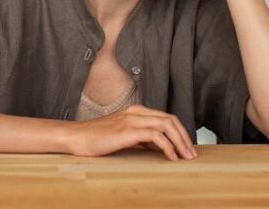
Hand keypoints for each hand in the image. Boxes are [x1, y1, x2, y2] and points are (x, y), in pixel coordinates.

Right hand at [65, 105, 197, 160]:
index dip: (181, 132)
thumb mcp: (123, 134)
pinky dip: (167, 146)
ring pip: (166, 125)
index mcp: (136, 111)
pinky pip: (155, 136)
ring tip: (185, 157)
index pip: (167, 117)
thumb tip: (160, 147)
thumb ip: (141, 137)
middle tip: (191, 154)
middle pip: (171, 119)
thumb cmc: (96, 138)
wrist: (76, 137)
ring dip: (180, 142)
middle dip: (185, 137)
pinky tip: (170, 157)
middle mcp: (136, 112)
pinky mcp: (127, 131)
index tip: (187, 147)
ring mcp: (132, 120)